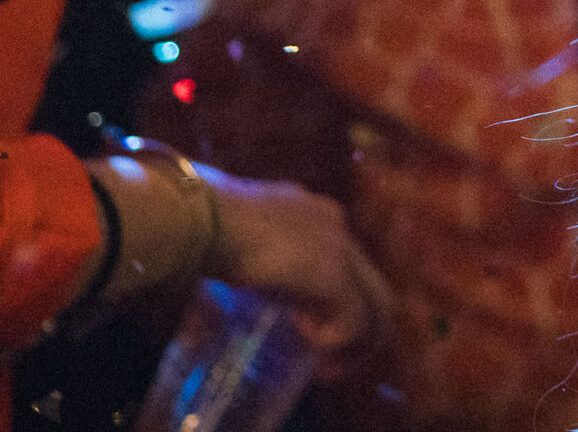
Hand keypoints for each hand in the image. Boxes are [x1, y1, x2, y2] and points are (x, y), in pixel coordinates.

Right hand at [200, 168, 393, 351]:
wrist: (203, 218)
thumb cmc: (203, 226)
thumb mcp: (229, 249)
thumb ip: (234, 279)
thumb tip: (202, 330)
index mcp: (314, 211)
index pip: (344, 258)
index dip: (330, 295)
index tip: (305, 323)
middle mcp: (336, 224)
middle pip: (370, 281)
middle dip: (356, 324)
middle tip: (328, 356)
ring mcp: (341, 249)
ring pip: (376, 303)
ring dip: (354, 341)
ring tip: (327, 365)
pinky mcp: (335, 277)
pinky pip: (355, 321)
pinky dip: (337, 340)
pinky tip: (308, 344)